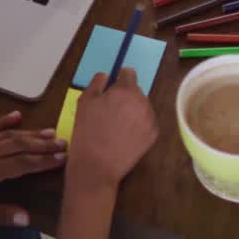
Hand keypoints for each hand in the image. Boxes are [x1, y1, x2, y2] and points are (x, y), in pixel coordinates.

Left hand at [0, 111, 66, 225]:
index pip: (22, 164)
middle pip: (19, 144)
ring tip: (50, 131)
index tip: (63, 158)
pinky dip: (4, 120)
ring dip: (30, 132)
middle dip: (43, 144)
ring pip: (7, 134)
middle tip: (64, 142)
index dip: (44, 161)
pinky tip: (16, 116)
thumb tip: (25, 218)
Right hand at [66, 69, 158, 191]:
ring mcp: (150, 119)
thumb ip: (97, 83)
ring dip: (133, 110)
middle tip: (110, 111)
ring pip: (142, 107)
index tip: (111, 89)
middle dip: (125, 96)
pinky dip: (138, 125)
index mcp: (125, 90)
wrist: (96, 165)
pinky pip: (147, 123)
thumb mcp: (85, 101)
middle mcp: (142, 102)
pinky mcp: (153, 136)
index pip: (128, 73)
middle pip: (136, 91)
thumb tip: (106, 76)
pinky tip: (125, 135)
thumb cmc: (87, 131)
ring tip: (117, 125)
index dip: (119, 79)